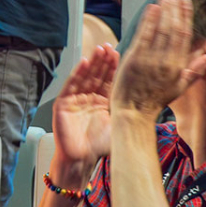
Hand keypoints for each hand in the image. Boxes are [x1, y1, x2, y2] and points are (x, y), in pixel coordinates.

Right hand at [51, 44, 115, 163]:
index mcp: (101, 102)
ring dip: (91, 62)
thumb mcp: (116, 122)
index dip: (112, 66)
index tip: (119, 53)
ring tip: (98, 49)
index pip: (108, 80)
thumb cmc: (99, 146)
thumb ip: (123, 106)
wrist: (81, 160)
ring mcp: (75, 100)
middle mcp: (88, 98)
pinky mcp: (63, 103)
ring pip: (85, 77)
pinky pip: (71, 85)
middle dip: (103, 60)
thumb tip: (142, 93)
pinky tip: (84, 62)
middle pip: (96, 75)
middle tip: (109, 46)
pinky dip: (77, 73)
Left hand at [110, 0, 205, 115]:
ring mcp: (150, 59)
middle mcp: (166, 60)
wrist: (133, 112)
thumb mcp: (180, 87)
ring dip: (164, 10)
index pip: (184, 36)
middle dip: (175, 9)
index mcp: (178, 66)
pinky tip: (152, 8)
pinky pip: (144, 35)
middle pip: (173, 29)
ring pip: (160, 30)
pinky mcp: (134, 58)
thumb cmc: (155, 100)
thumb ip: (195, 69)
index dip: (186, 17)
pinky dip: (149, 21)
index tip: (187, 2)